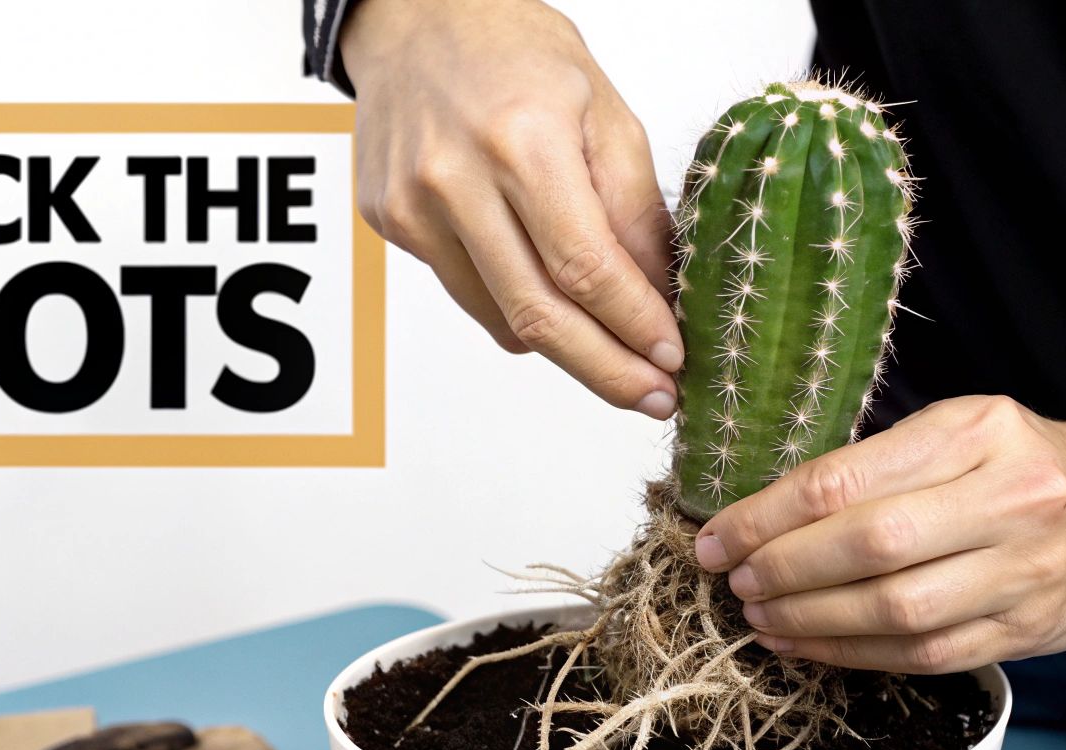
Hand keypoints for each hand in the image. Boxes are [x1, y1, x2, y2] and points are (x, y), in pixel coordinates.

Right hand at [339, 0, 680, 417]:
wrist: (417, 18)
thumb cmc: (516, 52)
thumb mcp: (604, 109)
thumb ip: (632, 208)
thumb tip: (660, 297)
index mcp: (520, 141)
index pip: (585, 267)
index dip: (634, 326)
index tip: (674, 359)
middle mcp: (454, 179)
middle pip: (538, 315)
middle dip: (606, 370)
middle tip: (654, 397)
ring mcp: (412, 208)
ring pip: (501, 319)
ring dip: (567, 351)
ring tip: (618, 359)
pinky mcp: (391, 225)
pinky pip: (469, 296)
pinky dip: (517, 312)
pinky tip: (551, 301)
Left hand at [693, 396, 1065, 672]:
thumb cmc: (1033, 464)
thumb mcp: (963, 429)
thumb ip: (879, 464)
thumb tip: (767, 510)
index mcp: (980, 432)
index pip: (847, 480)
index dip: (767, 516)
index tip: (719, 535)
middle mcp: (1012, 499)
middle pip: (870, 546)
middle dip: (782, 569)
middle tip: (733, 579)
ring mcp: (1026, 572)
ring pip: (895, 610)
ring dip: (810, 620)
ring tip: (760, 614)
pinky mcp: (1027, 632)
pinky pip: (924, 654)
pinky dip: (854, 654)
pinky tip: (809, 643)